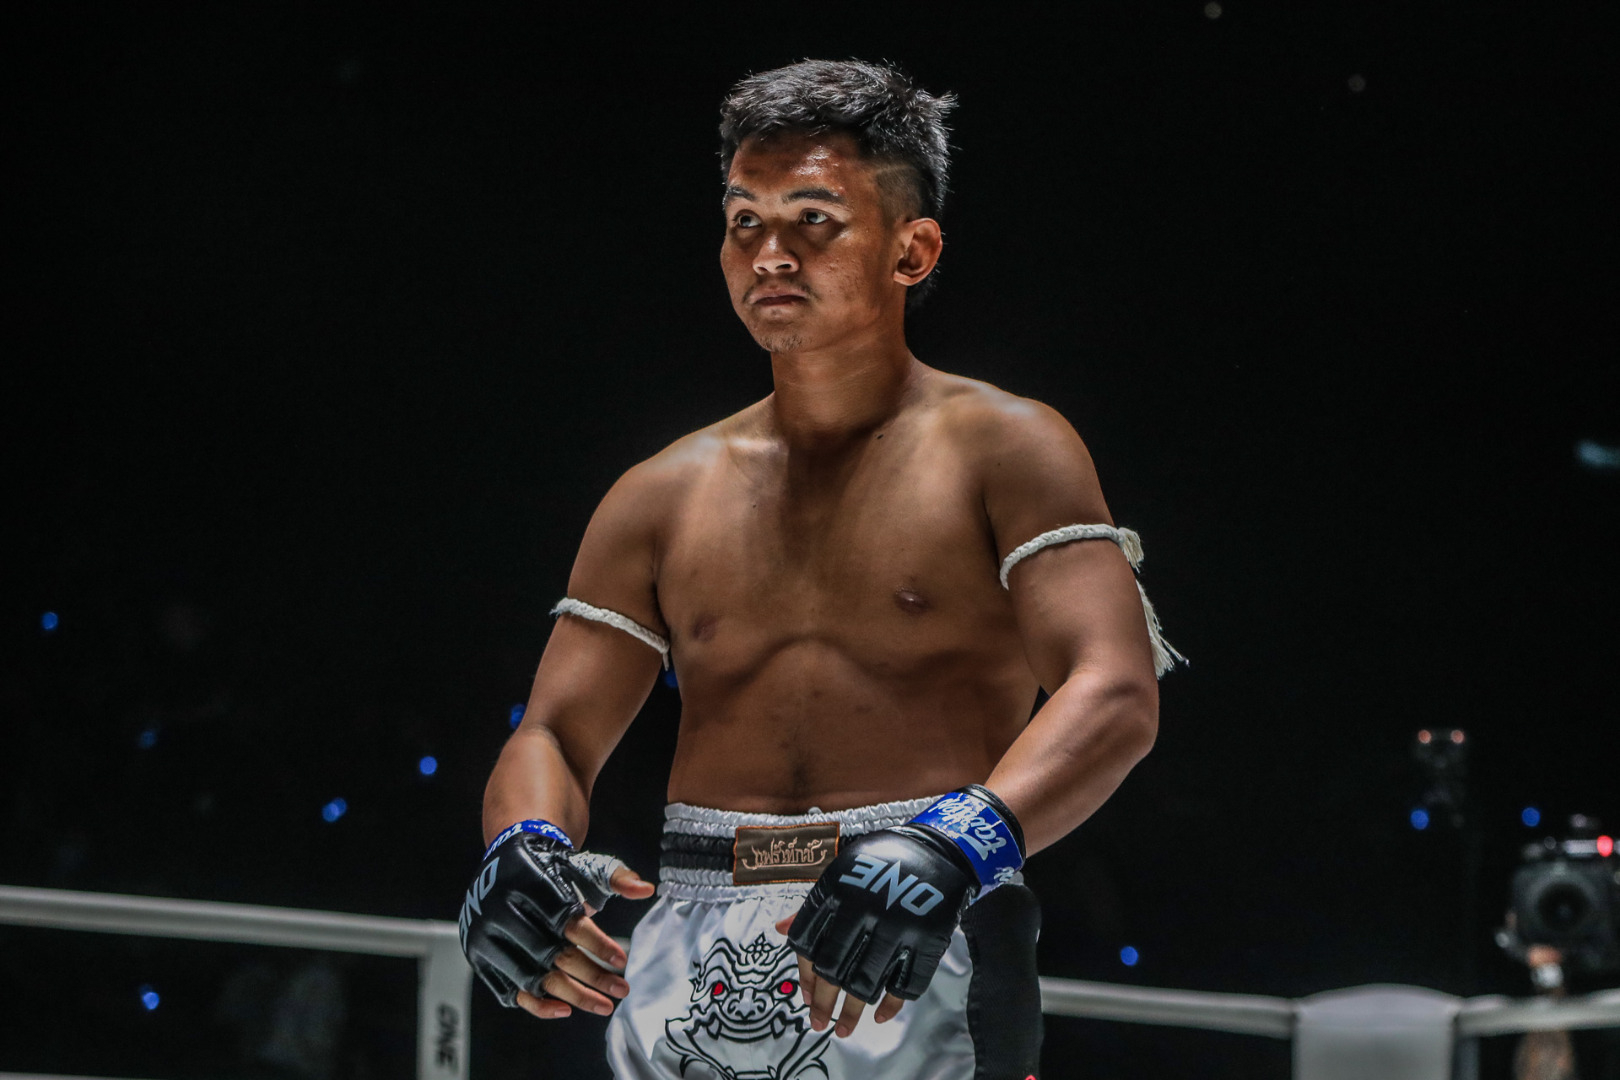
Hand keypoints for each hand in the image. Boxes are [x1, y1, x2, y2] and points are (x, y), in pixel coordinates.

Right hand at [459, 823, 653, 1018]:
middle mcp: (501, 909)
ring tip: (604, 1005)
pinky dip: (537, 1004)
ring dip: (572, 996)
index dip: (596, 943)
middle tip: (622, 989)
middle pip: (552, 954)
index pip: (567, 921)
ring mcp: (485, 936)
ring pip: (533, 978)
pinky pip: (508, 990)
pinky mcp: (479, 956)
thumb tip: (647, 888)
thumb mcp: (585, 865)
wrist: (506, 862)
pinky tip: (566, 1009)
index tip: (622, 960)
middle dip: (592, 976)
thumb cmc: (553, 868)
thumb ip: (617, 877)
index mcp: (529, 882)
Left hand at [778, 787, 1024, 1039]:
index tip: (805, 995)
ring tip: (843, 1030)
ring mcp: (897, 926)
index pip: (807, 942)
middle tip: (819, 1023)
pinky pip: (905, 984)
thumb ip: (814, 902)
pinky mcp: (927, 940)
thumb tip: (779, 929)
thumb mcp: (843, 870)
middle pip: (832, 970)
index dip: (803, 974)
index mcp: (837, 889)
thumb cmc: (883, 861)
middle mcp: (863, 909)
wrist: (940, 849)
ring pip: (865, 984)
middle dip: (823, 1003)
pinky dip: (892, 1005)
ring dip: (852, 1013)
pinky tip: (881, 1016)